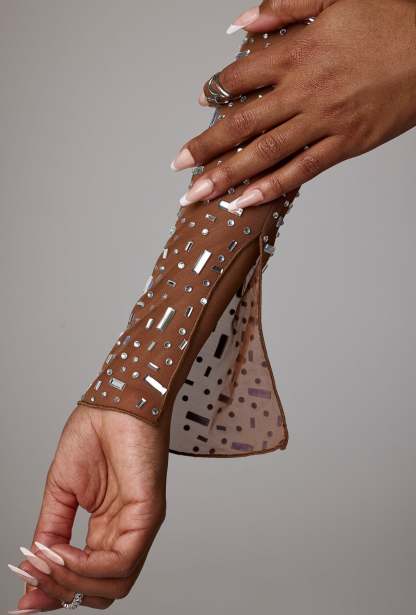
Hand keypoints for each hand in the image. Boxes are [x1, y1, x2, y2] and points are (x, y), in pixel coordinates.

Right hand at [8, 405, 168, 610]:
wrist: (114, 402)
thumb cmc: (95, 434)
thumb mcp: (62, 490)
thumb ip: (52, 529)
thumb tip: (35, 566)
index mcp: (108, 527)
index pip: (88, 578)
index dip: (56, 594)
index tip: (25, 601)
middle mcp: (126, 532)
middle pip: (101, 590)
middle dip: (62, 593)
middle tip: (31, 580)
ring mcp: (140, 525)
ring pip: (113, 585)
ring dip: (71, 582)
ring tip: (45, 562)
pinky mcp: (149, 514)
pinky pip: (122, 561)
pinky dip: (87, 566)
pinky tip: (64, 552)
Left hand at [172, 0, 415, 209]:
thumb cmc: (392, 17)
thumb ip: (284, 7)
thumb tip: (240, 24)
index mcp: (298, 53)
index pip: (241, 77)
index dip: (215, 90)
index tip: (200, 101)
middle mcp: (304, 91)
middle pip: (241, 124)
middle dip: (205, 148)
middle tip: (178, 167)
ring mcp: (324, 122)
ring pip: (265, 153)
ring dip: (226, 176)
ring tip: (199, 194)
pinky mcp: (346, 145)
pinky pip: (302, 171)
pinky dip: (271, 187)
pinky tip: (245, 201)